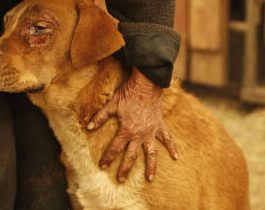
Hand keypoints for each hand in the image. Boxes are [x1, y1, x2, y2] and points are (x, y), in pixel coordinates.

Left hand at [86, 67, 177, 182]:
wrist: (146, 84)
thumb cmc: (128, 93)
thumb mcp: (111, 105)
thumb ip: (100, 117)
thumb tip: (88, 127)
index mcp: (126, 131)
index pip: (114, 148)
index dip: (107, 158)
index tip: (102, 166)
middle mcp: (139, 135)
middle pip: (131, 156)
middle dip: (125, 169)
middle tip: (121, 180)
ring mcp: (151, 132)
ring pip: (151, 153)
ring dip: (151, 167)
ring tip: (149, 179)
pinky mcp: (160, 126)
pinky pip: (167, 139)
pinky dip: (172, 148)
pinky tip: (176, 157)